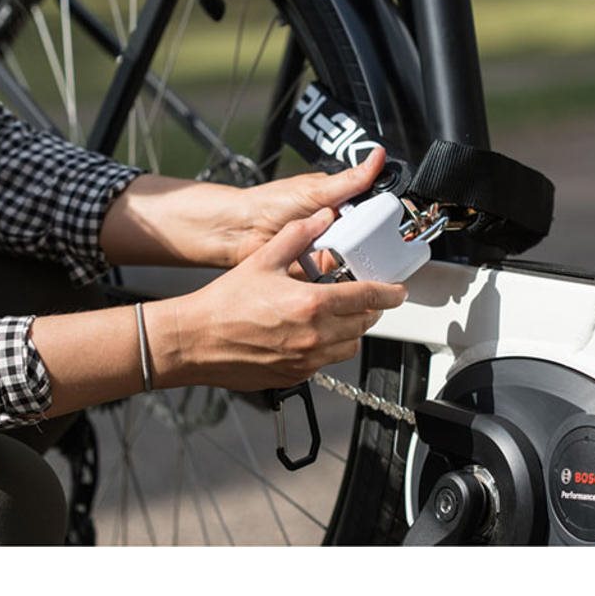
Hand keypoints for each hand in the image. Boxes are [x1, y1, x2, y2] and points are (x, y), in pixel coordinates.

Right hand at [150, 208, 406, 391]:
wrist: (196, 341)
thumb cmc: (224, 303)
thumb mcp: (262, 259)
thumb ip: (297, 237)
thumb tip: (321, 219)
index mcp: (311, 303)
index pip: (366, 297)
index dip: (388, 293)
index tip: (398, 291)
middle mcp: (314, 335)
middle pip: (363, 324)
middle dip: (369, 309)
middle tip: (363, 297)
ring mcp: (306, 360)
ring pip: (349, 346)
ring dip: (351, 330)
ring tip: (337, 316)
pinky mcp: (295, 376)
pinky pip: (326, 362)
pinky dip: (329, 348)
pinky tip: (311, 333)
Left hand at [231, 145, 388, 266]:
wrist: (239, 231)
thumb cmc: (269, 204)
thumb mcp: (316, 190)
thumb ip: (350, 180)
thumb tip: (377, 156)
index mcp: (338, 202)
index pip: (372, 210)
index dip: (384, 218)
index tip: (395, 224)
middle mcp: (335, 225)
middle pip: (368, 239)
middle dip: (371, 244)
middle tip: (370, 245)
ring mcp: (327, 249)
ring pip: (356, 260)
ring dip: (356, 261)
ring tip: (353, 258)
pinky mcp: (317, 270)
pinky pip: (337, 277)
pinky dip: (340, 277)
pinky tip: (341, 274)